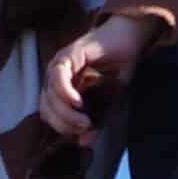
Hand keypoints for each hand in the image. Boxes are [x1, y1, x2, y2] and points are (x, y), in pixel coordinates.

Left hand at [41, 13, 161, 137]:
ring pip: (50, 96)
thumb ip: (96, 117)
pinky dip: (65, 93)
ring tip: (84, 121)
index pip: (50, 114)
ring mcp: (59, 65)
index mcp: (62, 86)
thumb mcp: (109, 98)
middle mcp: (56, 76)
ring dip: (65, 113)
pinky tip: (78, 102)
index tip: (82, 135)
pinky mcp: (67, 55)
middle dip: (64, 124)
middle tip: (85, 129)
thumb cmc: (120, 64)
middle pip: (47, 108)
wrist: (130, 36)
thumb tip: (83, 143)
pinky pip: (58, 78)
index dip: (63, 128)